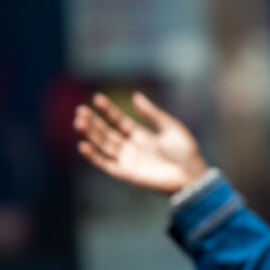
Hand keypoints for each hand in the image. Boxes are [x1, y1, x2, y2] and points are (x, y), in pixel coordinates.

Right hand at [73, 92, 208, 194]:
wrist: (191, 174)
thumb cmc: (185, 151)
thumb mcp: (169, 126)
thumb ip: (151, 113)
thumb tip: (135, 95)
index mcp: (142, 135)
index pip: (119, 121)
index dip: (108, 110)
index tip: (97, 98)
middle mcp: (132, 147)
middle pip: (107, 132)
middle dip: (93, 122)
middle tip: (80, 110)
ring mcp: (128, 160)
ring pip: (103, 145)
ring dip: (90, 134)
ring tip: (78, 121)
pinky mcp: (126, 173)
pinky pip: (105, 164)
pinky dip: (93, 156)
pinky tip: (83, 144)